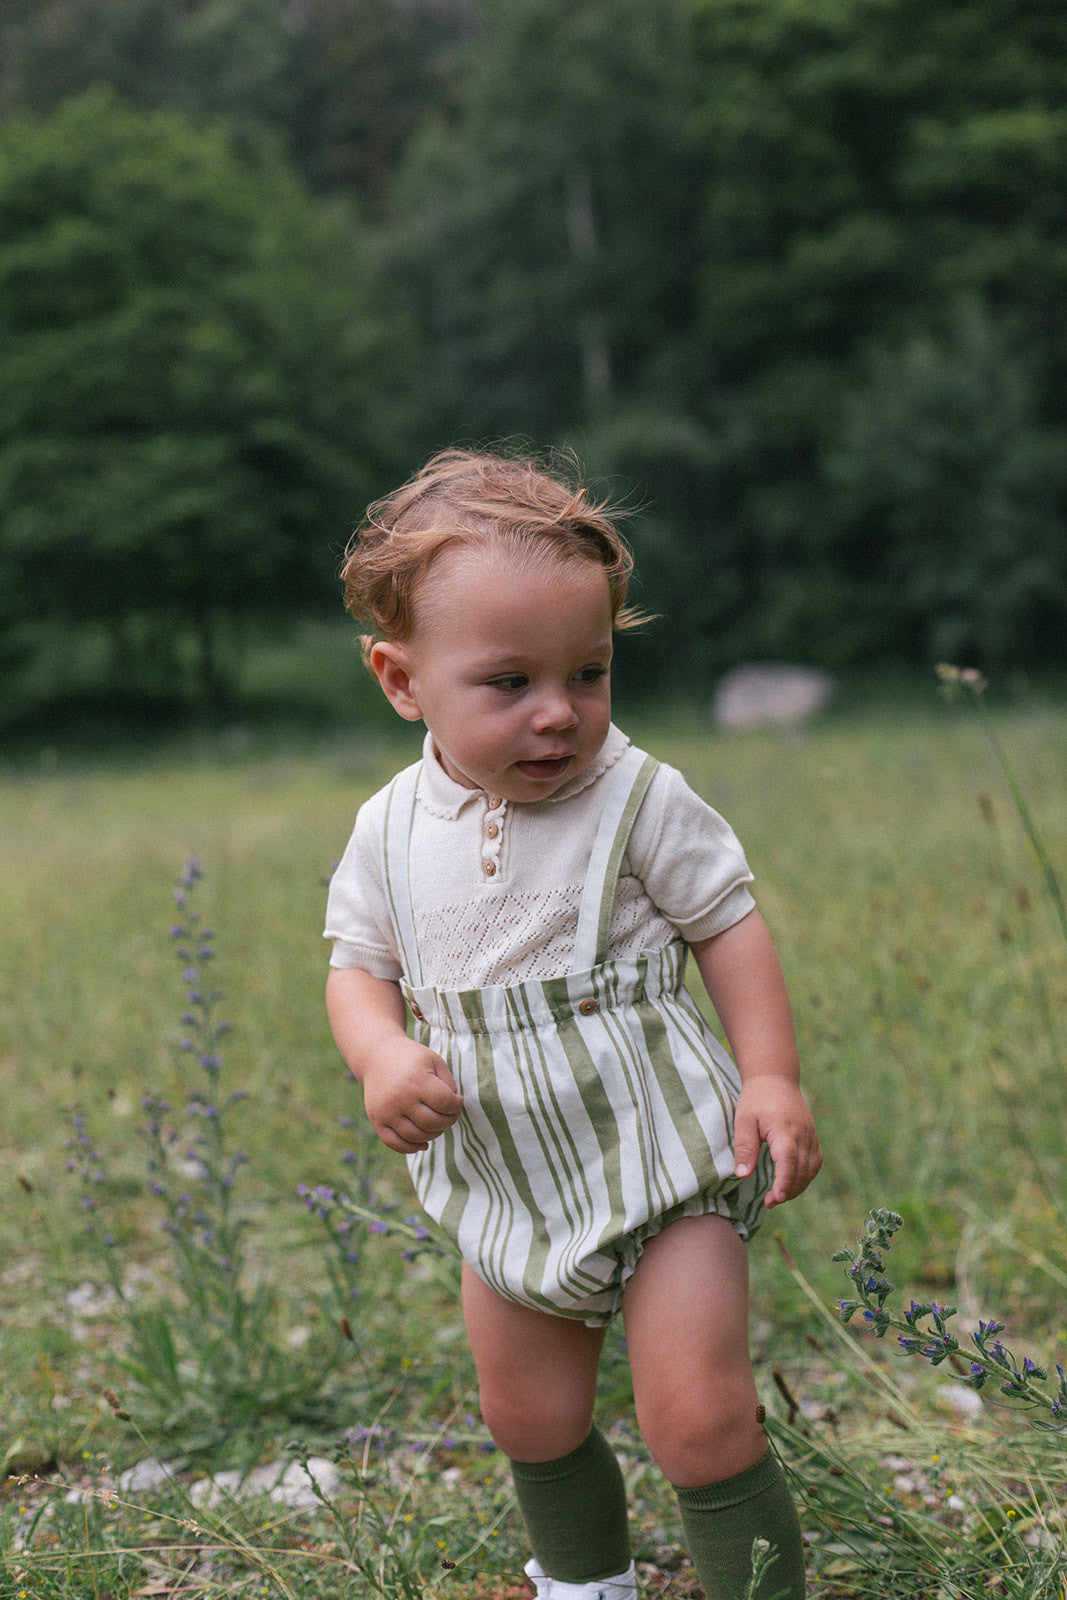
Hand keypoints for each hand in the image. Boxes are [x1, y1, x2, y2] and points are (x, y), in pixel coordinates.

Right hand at [361, 1038, 462, 1154]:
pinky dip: (411, 1148)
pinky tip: (423, 1143)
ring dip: (433, 1134)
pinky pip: (395, 1144)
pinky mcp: (377, 1121)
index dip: (456, 1105)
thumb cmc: (411, 1059)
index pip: (445, 1103)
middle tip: (449, 1114)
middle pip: (432, 1123)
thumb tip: (454, 1108)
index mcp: (417, 1080)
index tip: (457, 1101)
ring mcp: (387, 1112)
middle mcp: (400, 1098)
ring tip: (437, 1124)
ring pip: (416, 1136)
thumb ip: (448, 1084)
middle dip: (448, 1121)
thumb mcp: (434, 1061)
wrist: (377, 1056)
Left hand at [733, 1076, 821, 1207]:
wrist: (776, 1079)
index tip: (776, 1198)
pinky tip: (791, 1183)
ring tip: (777, 1197)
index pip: (788, 1160)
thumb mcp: (744, 1120)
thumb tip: (742, 1175)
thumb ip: (744, 1147)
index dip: (784, 1181)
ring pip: (811, 1169)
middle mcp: (802, 1133)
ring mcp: (811, 1135)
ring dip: (797, 1186)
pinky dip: (805, 1176)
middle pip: (801, 1169)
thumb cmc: (756, 1099)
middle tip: (769, 1203)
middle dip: (788, 1190)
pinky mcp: (813, 1137)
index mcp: (784, 1128)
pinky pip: (815, 1162)